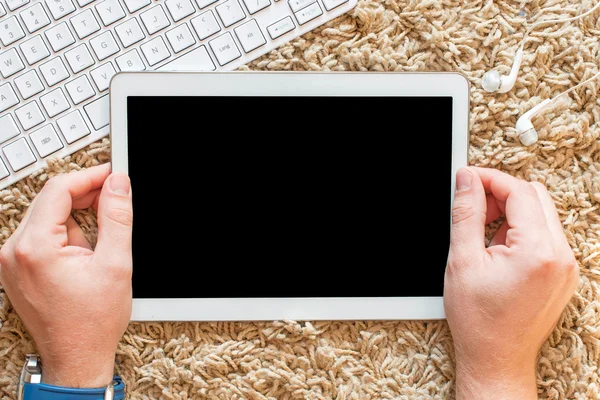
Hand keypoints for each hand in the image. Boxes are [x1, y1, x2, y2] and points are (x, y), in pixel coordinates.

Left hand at [0, 164, 132, 387]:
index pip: (59, 190)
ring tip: (98, 248)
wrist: (76, 357)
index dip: (90, 176)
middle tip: (115, 201)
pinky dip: (66, 236)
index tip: (113, 174)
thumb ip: (116, 218)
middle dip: (86, 198)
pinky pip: (43, 236)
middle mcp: (14, 251)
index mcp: (35, 247)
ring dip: (77, 221)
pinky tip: (84, 255)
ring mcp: (12, 261)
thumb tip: (118, 184)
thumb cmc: (92, 322)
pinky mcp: (17, 268)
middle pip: (51, 201)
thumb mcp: (115, 264)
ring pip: (49, 218)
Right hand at [445, 167, 578, 399]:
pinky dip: (522, 231)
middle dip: (502, 194)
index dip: (489, 179)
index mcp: (538, 251)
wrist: (497, 359)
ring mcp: (567, 266)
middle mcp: (561, 256)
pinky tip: (499, 249)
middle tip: (473, 206)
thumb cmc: (479, 320)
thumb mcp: (462, 261)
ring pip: (543, 214)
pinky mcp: (564, 274)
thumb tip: (466, 180)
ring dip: (512, 212)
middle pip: (535, 197)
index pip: (519, 192)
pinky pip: (547, 235)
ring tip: (484, 233)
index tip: (467, 178)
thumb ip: (466, 213)